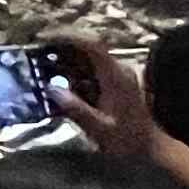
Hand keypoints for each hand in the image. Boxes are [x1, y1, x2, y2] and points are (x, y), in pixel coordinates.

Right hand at [46, 33, 148, 160]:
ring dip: (66, 61)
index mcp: (116, 77)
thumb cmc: (128, 140)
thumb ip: (76, 108)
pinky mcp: (115, 85)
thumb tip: (51, 88)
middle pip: (88, 50)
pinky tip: (59, 83)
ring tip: (43, 67)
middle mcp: (118, 71)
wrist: (151, 150)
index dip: (68, 38)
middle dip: (62, 49)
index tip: (45, 39)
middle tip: (37, 55)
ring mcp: (118, 77)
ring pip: (88, 60)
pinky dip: (73, 72)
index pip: (92, 47)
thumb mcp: (100, 128)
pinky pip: (91, 71)